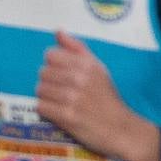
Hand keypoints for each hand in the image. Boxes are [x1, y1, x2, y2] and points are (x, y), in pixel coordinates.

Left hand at [35, 31, 137, 156]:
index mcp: (88, 64)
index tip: (63, 74)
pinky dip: (47, 110)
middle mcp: (80, 78)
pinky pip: (41, 106)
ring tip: (59, 102)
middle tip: (62, 91)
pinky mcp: (67, 116)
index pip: (51, 55)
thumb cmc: (107, 97)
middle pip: (43, 72)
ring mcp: (73, 98)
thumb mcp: (98, 69)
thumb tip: (58, 31)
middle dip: (49, 82)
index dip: (54, 64)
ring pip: (40, 89)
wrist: (120, 128)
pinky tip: (58, 112)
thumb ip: (77, 48)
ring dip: (47, 97)